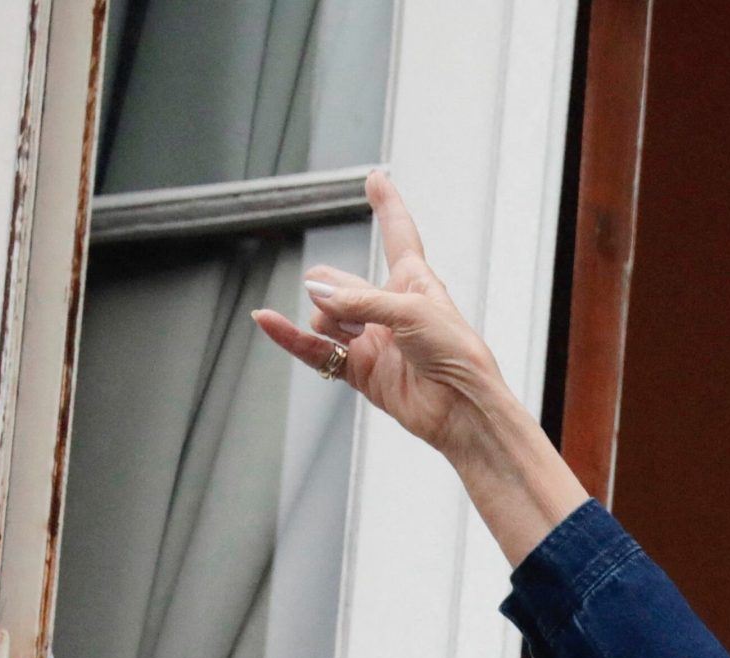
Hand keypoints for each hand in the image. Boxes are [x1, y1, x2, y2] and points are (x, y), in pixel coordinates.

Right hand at [250, 170, 517, 462]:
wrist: (461, 406)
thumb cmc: (457, 354)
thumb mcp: (412, 311)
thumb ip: (361, 299)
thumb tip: (315, 291)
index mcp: (415, 282)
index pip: (397, 233)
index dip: (387, 205)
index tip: (376, 179)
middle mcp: (390, 307)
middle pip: (340, 282)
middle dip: (336, 291)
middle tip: (356, 313)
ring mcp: (372, 338)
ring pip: (325, 314)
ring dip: (331, 321)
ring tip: (355, 336)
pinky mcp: (359, 369)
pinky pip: (314, 348)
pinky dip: (289, 335)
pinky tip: (267, 320)